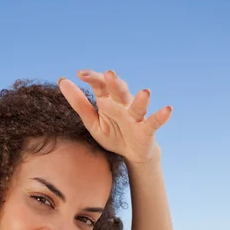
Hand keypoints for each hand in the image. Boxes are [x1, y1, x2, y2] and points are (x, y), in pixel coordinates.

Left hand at [57, 69, 172, 163]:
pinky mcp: (146, 130)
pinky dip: (161, 116)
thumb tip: (62, 80)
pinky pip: (154, 122)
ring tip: (145, 92)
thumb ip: (78, 102)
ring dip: (141, 100)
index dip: (93, 78)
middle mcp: (123, 105)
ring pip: (138, 106)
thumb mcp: (92, 121)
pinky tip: (168, 109)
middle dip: (115, 83)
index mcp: (108, 102)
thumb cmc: (113, 134)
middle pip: (119, 91)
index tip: (81, 74)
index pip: (101, 86)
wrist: (132, 155)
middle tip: (110, 74)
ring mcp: (136, 117)